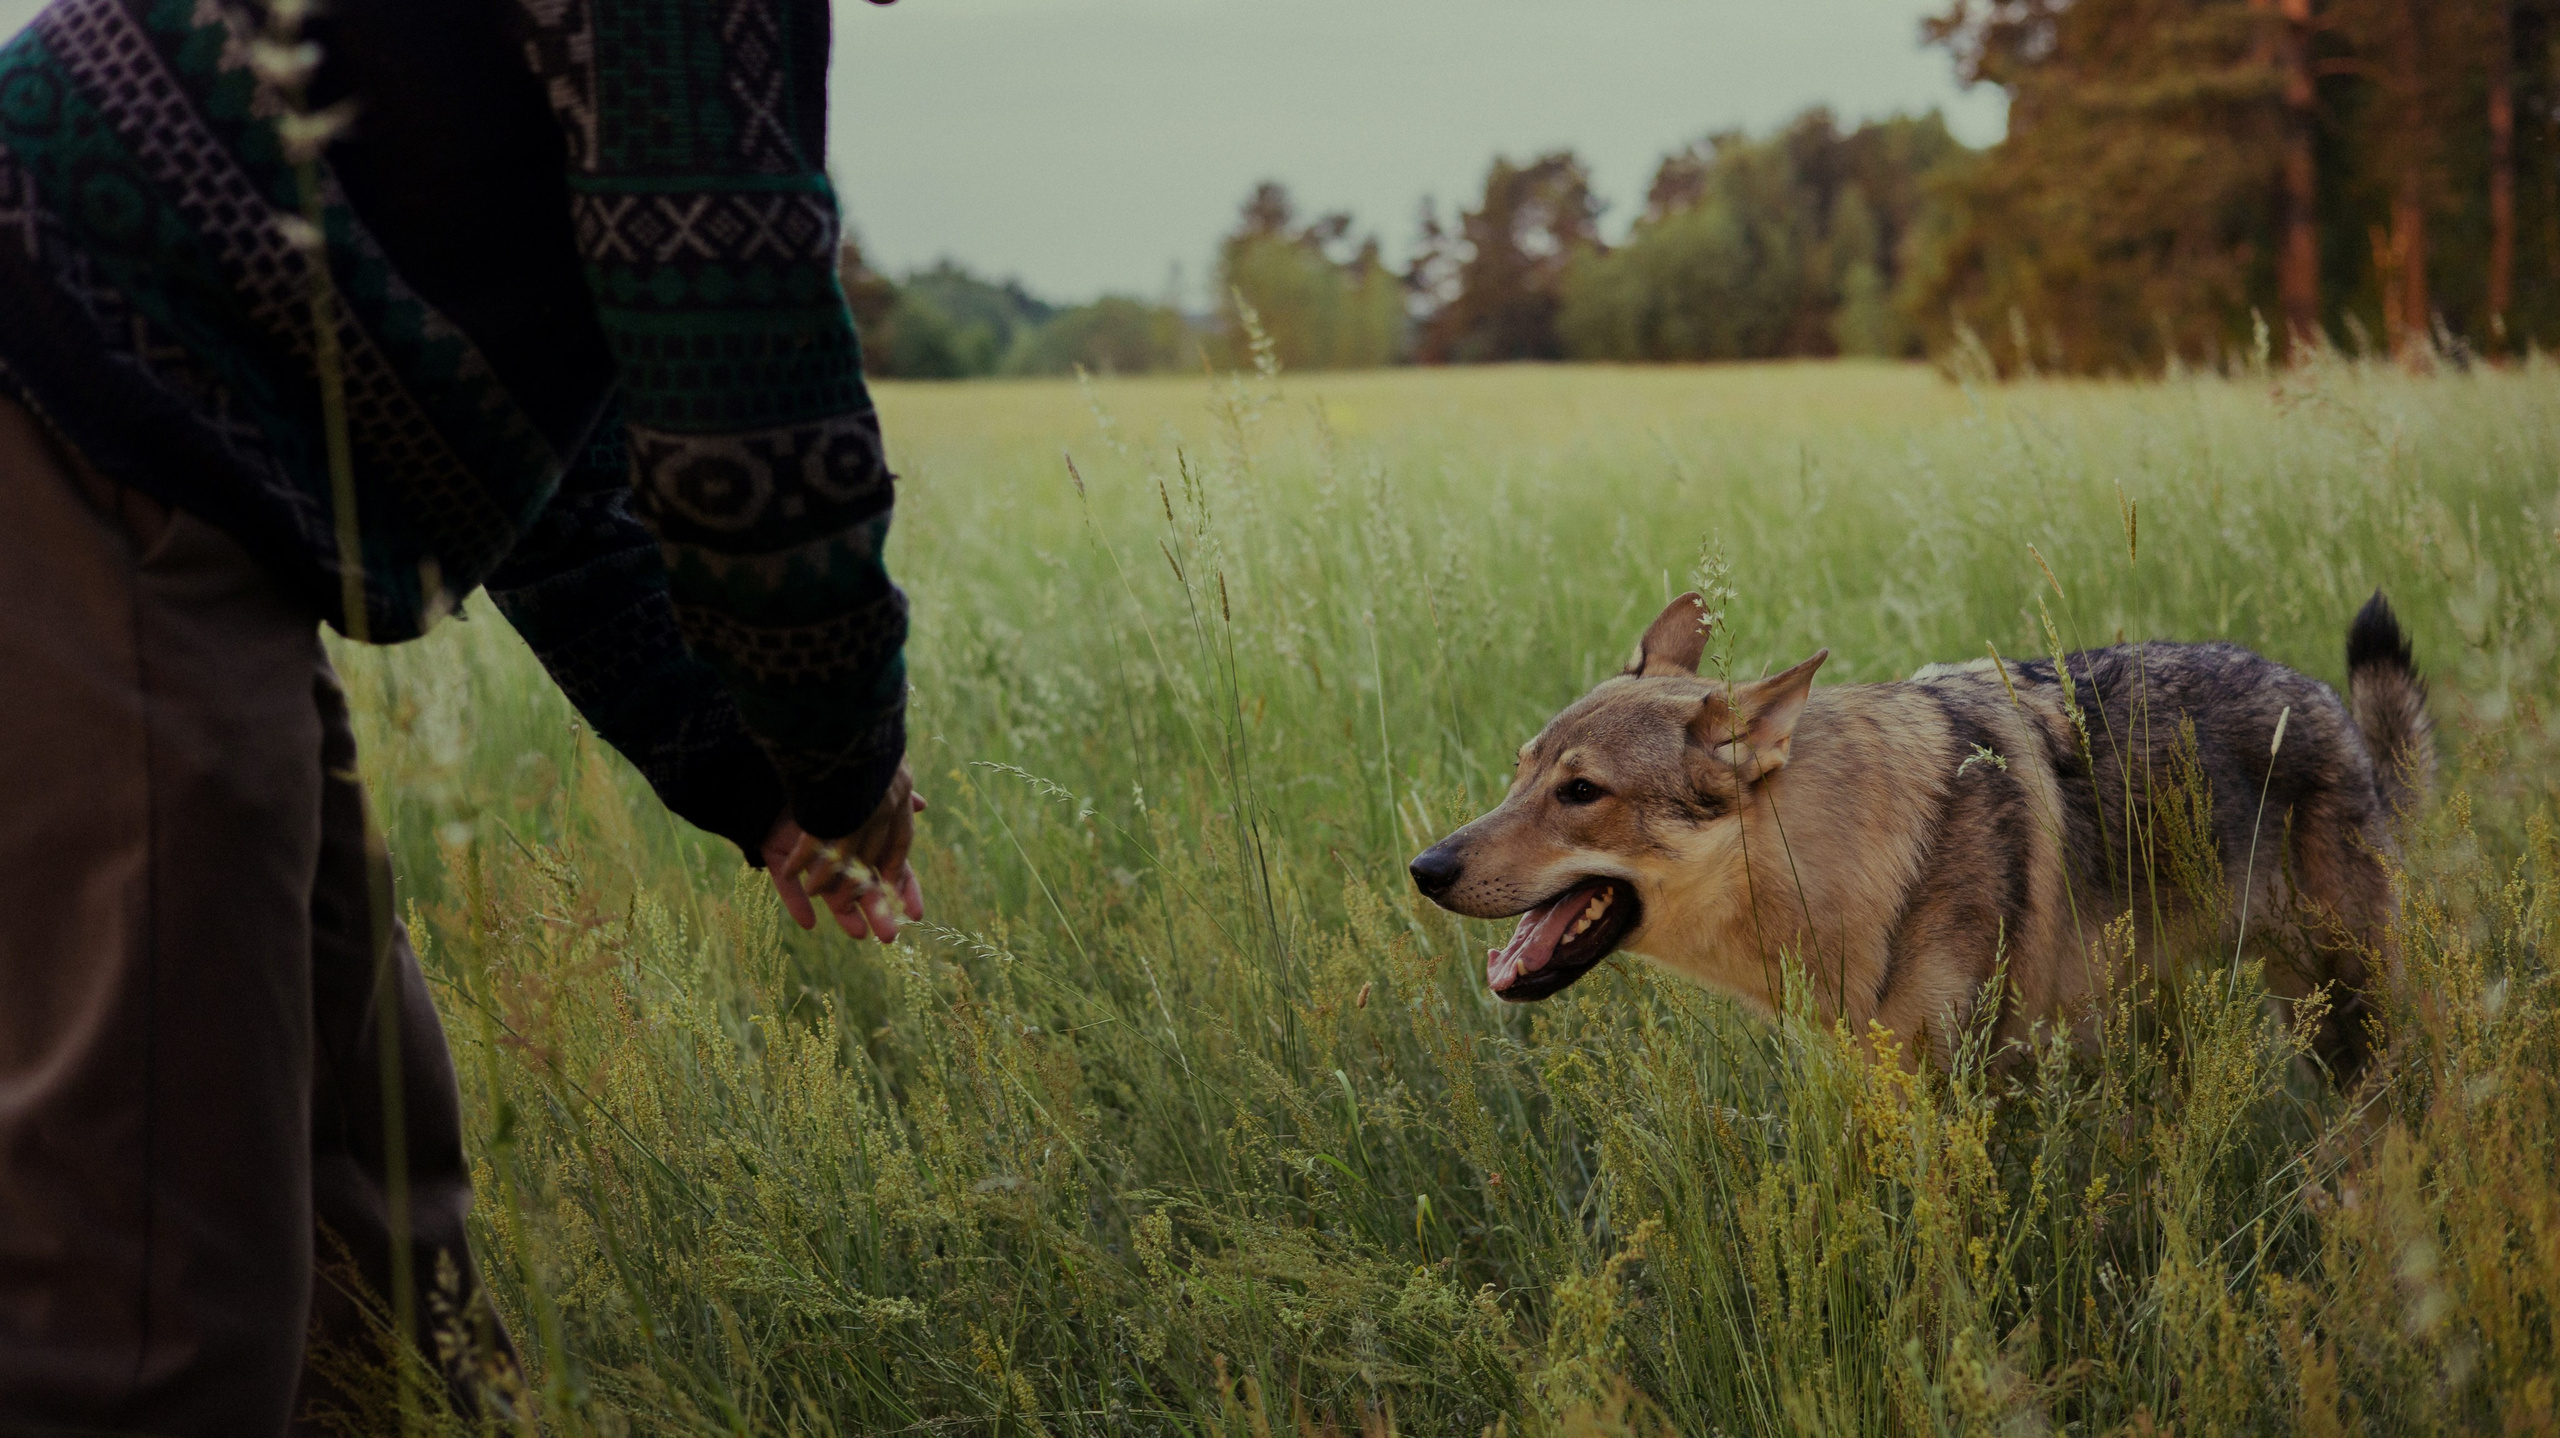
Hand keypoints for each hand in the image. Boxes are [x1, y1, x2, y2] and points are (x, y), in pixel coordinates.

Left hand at [761, 762, 926, 941]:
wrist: (776, 758)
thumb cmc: (826, 767)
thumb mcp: (862, 780)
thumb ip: (891, 795)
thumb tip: (921, 804)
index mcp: (859, 830)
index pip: (888, 867)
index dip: (902, 889)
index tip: (917, 913)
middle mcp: (837, 847)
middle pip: (863, 885)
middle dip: (878, 910)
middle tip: (891, 936)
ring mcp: (807, 854)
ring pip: (829, 890)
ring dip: (843, 912)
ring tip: (858, 935)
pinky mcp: (776, 853)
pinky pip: (786, 885)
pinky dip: (796, 903)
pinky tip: (809, 923)